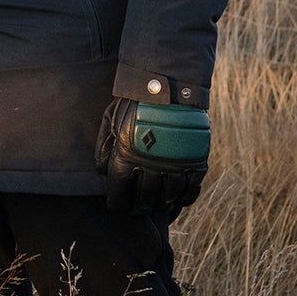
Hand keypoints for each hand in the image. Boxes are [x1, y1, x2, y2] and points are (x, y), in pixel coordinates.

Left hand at [97, 95, 210, 215]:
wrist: (170, 85)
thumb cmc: (135, 102)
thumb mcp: (111, 119)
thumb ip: (105, 145)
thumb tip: (101, 171)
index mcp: (126, 155)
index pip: (119, 192)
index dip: (116, 203)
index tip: (117, 205)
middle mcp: (150, 165)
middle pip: (143, 199)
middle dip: (138, 208)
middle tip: (137, 210)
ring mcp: (175, 164)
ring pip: (167, 197)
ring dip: (160, 205)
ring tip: (156, 206)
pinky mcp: (195, 161)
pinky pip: (191, 190)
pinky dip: (184, 199)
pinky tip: (177, 201)